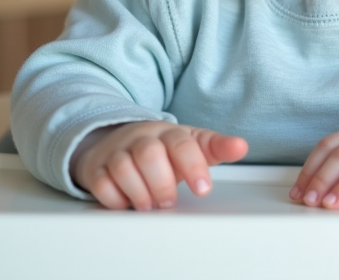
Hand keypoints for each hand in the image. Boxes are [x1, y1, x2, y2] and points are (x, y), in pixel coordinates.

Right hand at [70, 120, 247, 210]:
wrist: (114, 141)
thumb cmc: (160, 149)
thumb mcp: (190, 144)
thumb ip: (215, 147)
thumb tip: (241, 146)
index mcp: (168, 133)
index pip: (183, 143)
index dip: (194, 167)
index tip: (203, 189)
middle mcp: (141, 139)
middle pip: (150, 154)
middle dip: (162, 184)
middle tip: (169, 201)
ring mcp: (117, 152)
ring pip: (124, 167)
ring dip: (140, 193)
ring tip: (150, 204)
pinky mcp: (97, 168)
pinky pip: (101, 183)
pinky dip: (115, 199)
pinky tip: (127, 202)